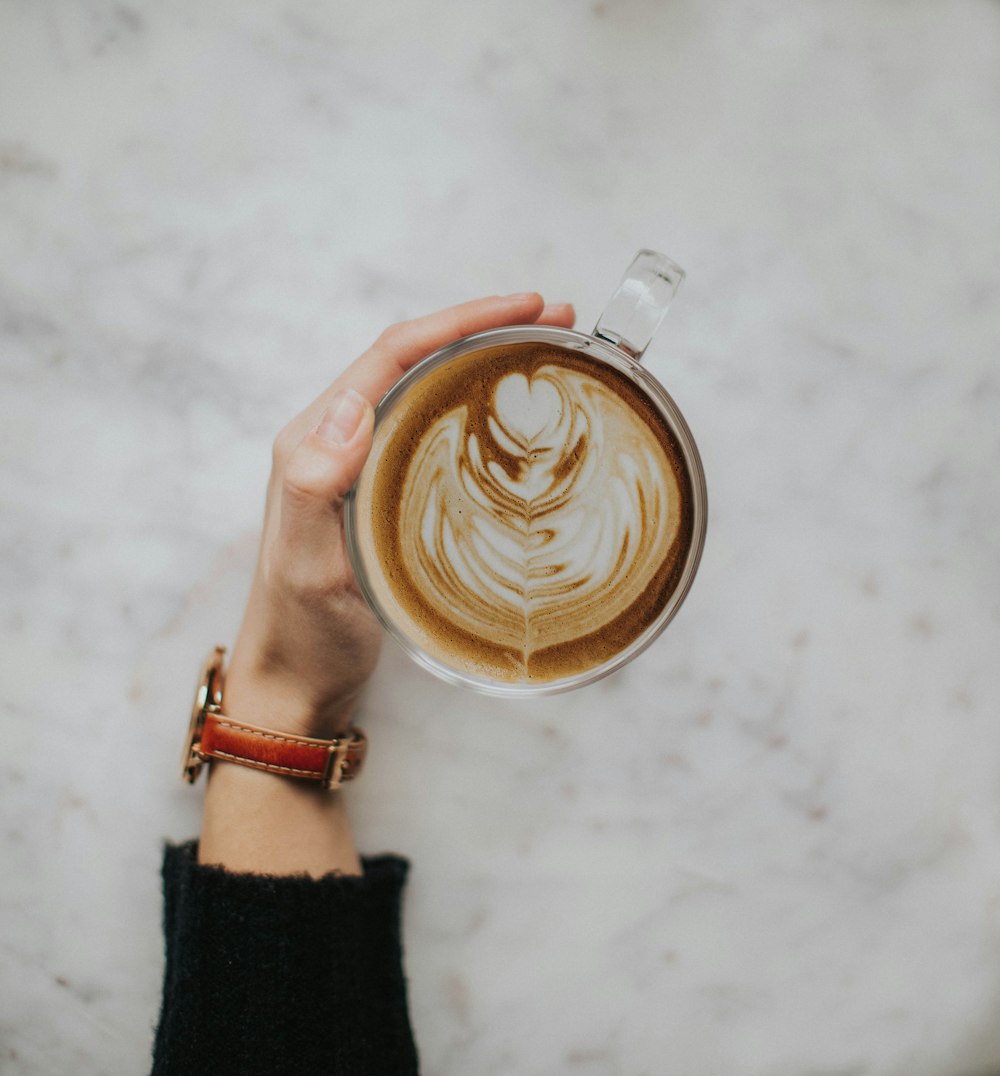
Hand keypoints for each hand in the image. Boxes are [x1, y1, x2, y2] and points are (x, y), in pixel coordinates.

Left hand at [223, 293, 575, 738]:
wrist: (298, 681)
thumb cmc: (300, 630)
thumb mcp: (303, 566)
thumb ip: (312, 487)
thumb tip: (349, 407)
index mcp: (315, 439)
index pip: (393, 354)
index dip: (460, 321)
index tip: (526, 308)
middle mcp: (339, 440)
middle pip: (417, 359)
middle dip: (485, 328)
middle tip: (558, 319)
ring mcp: (366, 466)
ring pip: (431, 391)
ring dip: (487, 361)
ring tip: (551, 351)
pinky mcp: (389, 494)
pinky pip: (438, 433)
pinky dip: (481, 410)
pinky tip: (518, 419)